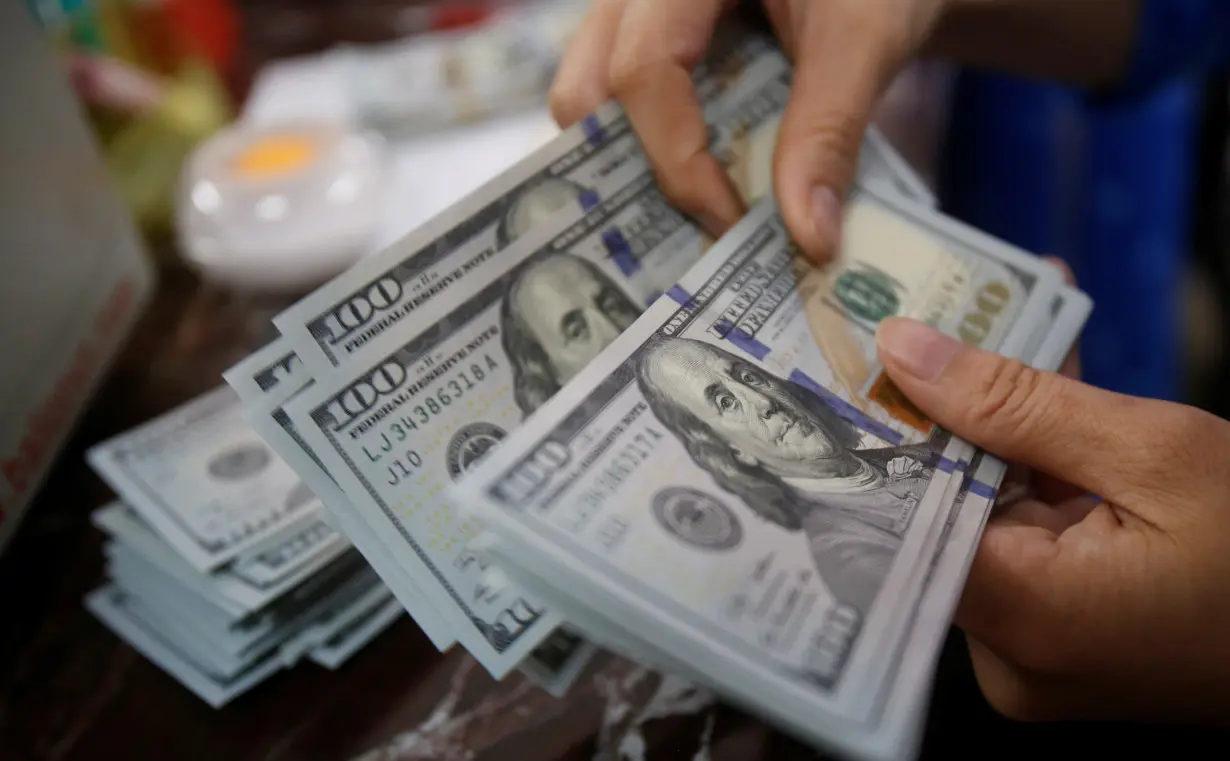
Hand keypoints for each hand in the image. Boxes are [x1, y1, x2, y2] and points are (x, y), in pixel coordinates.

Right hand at [549, 0, 948, 262]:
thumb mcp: (866, 37)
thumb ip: (831, 130)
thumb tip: (808, 240)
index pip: (644, 69)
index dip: (677, 159)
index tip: (731, 224)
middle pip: (586, 88)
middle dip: (629, 171)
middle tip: (695, 230)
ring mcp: (639, 13)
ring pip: (593, 96)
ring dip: (638, 163)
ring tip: (699, 212)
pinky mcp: (656, 38)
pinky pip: (627, 99)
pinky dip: (658, 149)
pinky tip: (708, 185)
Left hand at [875, 316, 1229, 723]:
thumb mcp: (1154, 453)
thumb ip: (1016, 403)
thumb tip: (904, 350)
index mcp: (1025, 618)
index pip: (899, 519)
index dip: (877, 433)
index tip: (858, 358)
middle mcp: (1009, 652)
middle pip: (939, 511)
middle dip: (946, 410)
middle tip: (928, 319)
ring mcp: (1033, 649)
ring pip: (981, 514)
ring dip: (996, 428)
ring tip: (1000, 327)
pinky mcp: (1057, 633)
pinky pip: (1020, 537)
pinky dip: (1032, 469)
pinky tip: (1042, 389)